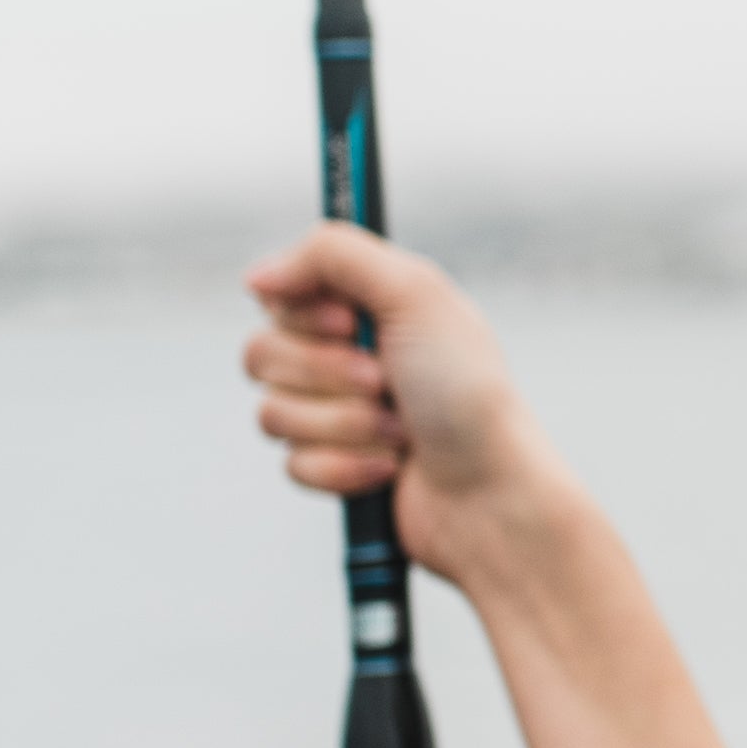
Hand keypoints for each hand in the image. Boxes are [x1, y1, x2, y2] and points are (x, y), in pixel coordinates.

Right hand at [241, 222, 563, 589]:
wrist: (490, 493)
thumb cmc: (466, 390)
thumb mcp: (416, 293)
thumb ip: (333, 254)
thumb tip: (256, 275)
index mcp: (367, 304)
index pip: (278, 292)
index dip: (304, 314)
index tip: (351, 325)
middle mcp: (345, 353)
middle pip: (261, 352)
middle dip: (327, 375)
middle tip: (386, 383)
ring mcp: (335, 412)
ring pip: (272, 413)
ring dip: (343, 424)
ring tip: (399, 431)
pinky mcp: (332, 466)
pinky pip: (292, 464)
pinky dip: (344, 466)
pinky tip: (390, 468)